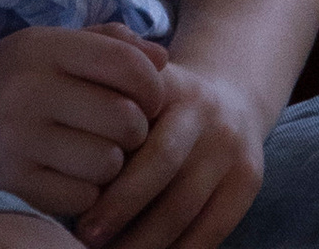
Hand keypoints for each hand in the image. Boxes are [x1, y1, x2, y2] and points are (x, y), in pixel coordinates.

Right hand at [0, 25, 167, 215]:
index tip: (151, 100)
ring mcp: (17, 141)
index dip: (152, 86)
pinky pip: (81, 196)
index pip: (125, 63)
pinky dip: (86, 192)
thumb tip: (164, 61)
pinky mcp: (11, 185)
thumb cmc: (2, 82)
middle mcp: (29, 91)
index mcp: (42, 48)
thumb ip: (106, 44)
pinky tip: (69, 177)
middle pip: (124, 118)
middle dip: (136, 130)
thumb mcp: (45, 47)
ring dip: (112, 164)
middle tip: (123, 132)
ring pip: (107, 163)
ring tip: (94, 154)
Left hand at [74, 56, 269, 248]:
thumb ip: (107, 111)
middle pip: (162, 171)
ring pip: (185, 208)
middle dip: (121, 214)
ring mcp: (231, 146)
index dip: (108, 182)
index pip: (136, 134)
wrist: (231, 97)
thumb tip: (69, 169)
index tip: (79, 219)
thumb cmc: (162, 109)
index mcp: (170, 86)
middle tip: (88, 242)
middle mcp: (206, 111)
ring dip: (145, 243)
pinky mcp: (249, 179)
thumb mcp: (139, 92)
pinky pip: (212, 229)